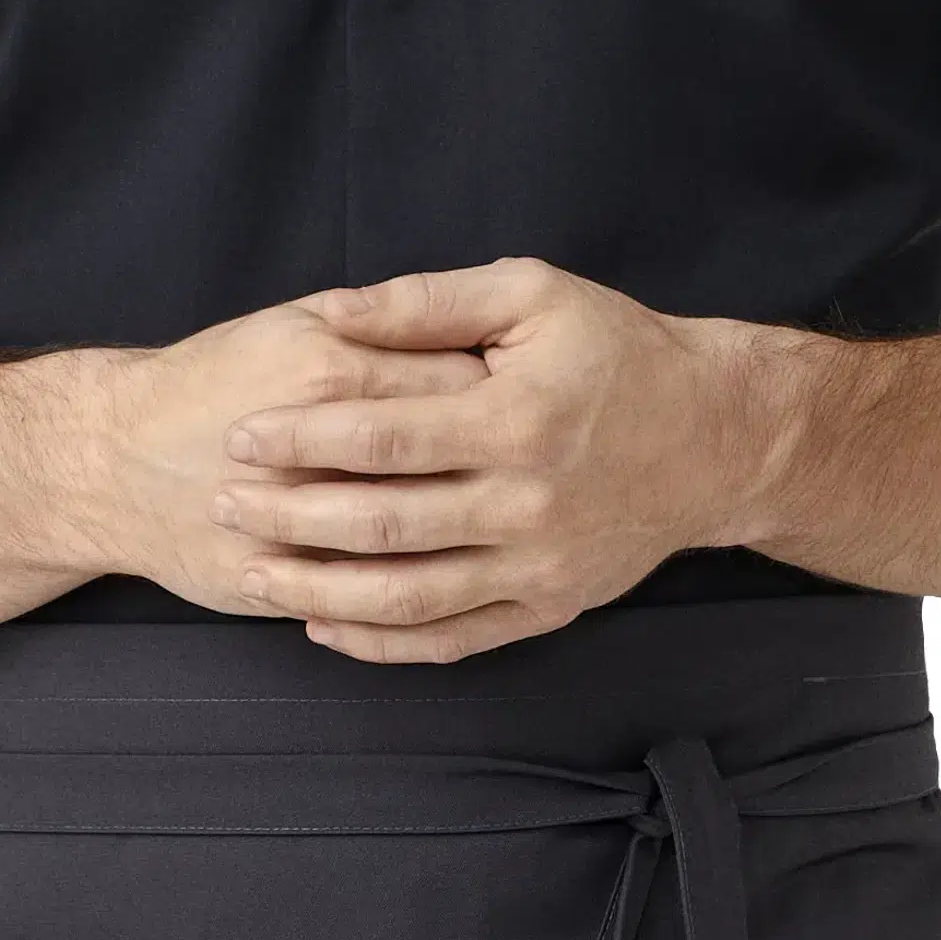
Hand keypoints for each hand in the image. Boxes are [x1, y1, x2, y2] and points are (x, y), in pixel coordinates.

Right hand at [74, 293, 492, 608]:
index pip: (458, 385)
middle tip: (529, 462)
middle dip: (501, 468)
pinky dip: (419, 592)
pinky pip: (375, 602)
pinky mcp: (286, 585)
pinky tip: (441, 569)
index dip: (509, 392)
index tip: (533, 395)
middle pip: (452, 465)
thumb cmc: (206, 382)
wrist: (107, 462)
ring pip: (420, 545)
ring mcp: (301, 531)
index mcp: (331, 377)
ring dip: (464, 537)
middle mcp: (322, 456)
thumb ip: (380, 321)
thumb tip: (471, 335)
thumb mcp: (289, 324)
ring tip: (487, 516)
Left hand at [209, 259, 795, 663]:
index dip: (303, 439)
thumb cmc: (620, 353)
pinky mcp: (548, 606)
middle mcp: (527, 502)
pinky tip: (324, 627)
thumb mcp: (533, 295)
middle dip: (291, 517)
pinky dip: (382, 643)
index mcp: (517, 419)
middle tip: (223, 504)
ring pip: (409, 596)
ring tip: (251, 574)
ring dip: (320, 592)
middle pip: (384, 523)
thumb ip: (426, 303)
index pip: (384, 438)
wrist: (717, 439)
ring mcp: (538, 564)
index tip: (241, 434)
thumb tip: (331, 309)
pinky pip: (453, 640)